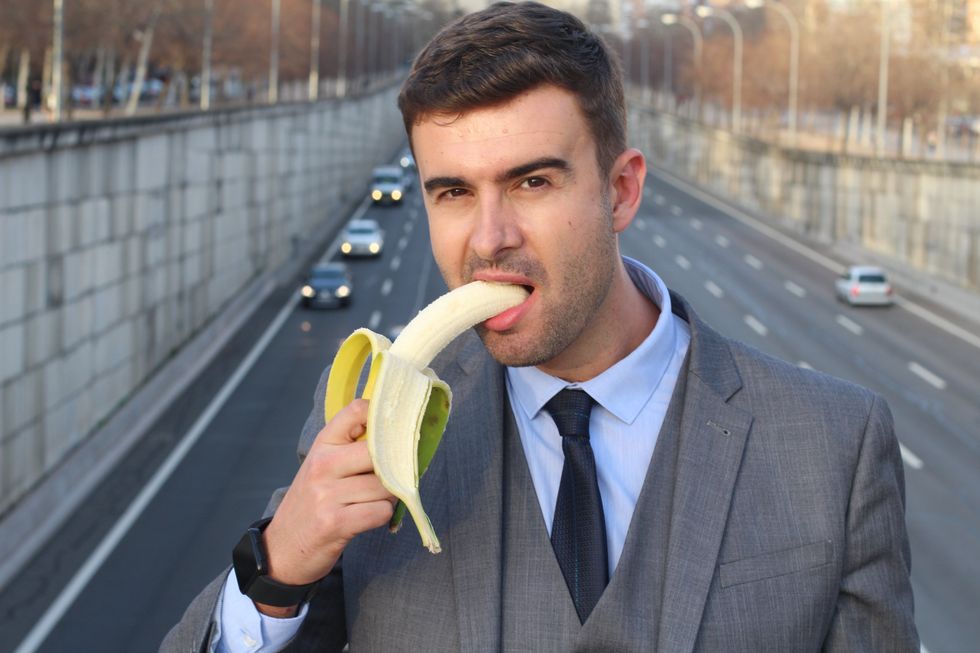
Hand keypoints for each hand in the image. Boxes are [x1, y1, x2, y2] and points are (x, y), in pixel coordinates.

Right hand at [256, 399, 394, 615]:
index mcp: (323, 444)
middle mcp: (323, 464)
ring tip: (371, 502)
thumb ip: (352, 448)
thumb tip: (402, 438)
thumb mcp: (323, 467)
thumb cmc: (312, 503)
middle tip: (388, 480)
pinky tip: (367, 517)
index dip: (383, 418)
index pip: (358, 410)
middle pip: (382, 452)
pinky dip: (382, 516)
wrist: (281, 549)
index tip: (393, 433)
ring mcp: (327, 494)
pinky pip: (381, 511)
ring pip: (386, 486)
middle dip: (395, 469)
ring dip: (389, 497)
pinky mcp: (335, 523)